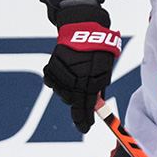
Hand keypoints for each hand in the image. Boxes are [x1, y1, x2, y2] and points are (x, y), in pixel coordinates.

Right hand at [43, 19, 121, 133]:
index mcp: (90, 80)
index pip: (85, 106)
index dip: (84, 119)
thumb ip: (99, 88)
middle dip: (77, 105)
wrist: (83, 27)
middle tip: (82, 99)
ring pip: (61, 93)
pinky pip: (52, 82)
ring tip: (76, 80)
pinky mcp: (51, 66)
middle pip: (72, 102)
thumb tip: (95, 105)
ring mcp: (61, 72)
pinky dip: (58, 82)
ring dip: (68, 92)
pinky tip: (65, 75)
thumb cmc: (98, 49)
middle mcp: (74, 78)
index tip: (85, 129)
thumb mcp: (105, 69)